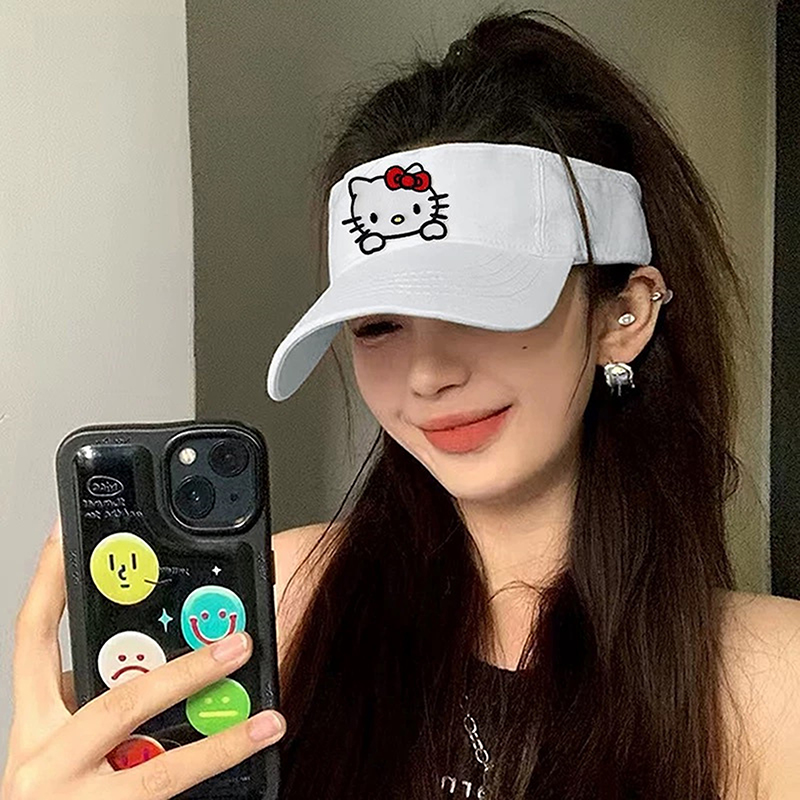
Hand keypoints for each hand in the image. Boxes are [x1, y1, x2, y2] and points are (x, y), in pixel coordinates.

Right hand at [1, 517, 286, 799]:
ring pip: (160, 768)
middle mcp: (43, 761)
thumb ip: (87, 702)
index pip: (32, 639)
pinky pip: (170, 798)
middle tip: (237, 644)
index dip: (48, 583)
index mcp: (33, 726)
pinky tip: (249, 759)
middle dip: (186, 672)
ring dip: (222, 741)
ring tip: (269, 721)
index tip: (67, 537)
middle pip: (119, 702)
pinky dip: (213, 778)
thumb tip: (147, 660)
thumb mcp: (55, 745)